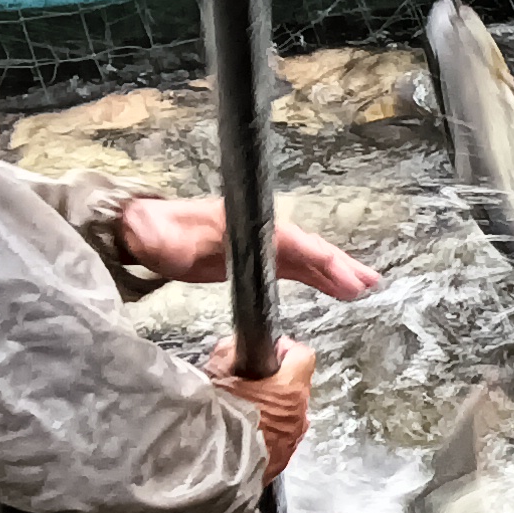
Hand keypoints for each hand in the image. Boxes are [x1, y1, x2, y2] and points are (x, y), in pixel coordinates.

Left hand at [121, 195, 385, 301]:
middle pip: (308, 247)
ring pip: (306, 258)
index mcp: (245, 223)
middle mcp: (259, 230)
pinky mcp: (256, 260)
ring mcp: (260, 245)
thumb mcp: (159, 237)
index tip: (347, 280)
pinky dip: (319, 277)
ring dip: (335, 272)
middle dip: (339, 265)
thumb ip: (167, 240)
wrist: (143, 232)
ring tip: (366, 287)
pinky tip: (337, 289)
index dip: (321, 261)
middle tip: (370, 283)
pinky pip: (296, 267)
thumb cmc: (155, 234)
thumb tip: (167, 243)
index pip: (291, 242)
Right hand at [204, 338, 318, 488]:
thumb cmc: (214, 422)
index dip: (286, 349)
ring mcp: (294, 439)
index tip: (271, 349)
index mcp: (288, 391)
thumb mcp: (214, 376)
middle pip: (296, 386)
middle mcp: (299, 415)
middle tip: (250, 381)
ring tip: (244, 410)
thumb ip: (228, 355)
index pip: (303, 356)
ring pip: (289, 413)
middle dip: (276, 380)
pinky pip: (282, 437)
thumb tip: (234, 347)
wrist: (210, 470)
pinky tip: (245, 432)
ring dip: (272, 408)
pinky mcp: (284, 459)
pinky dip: (268, 431)